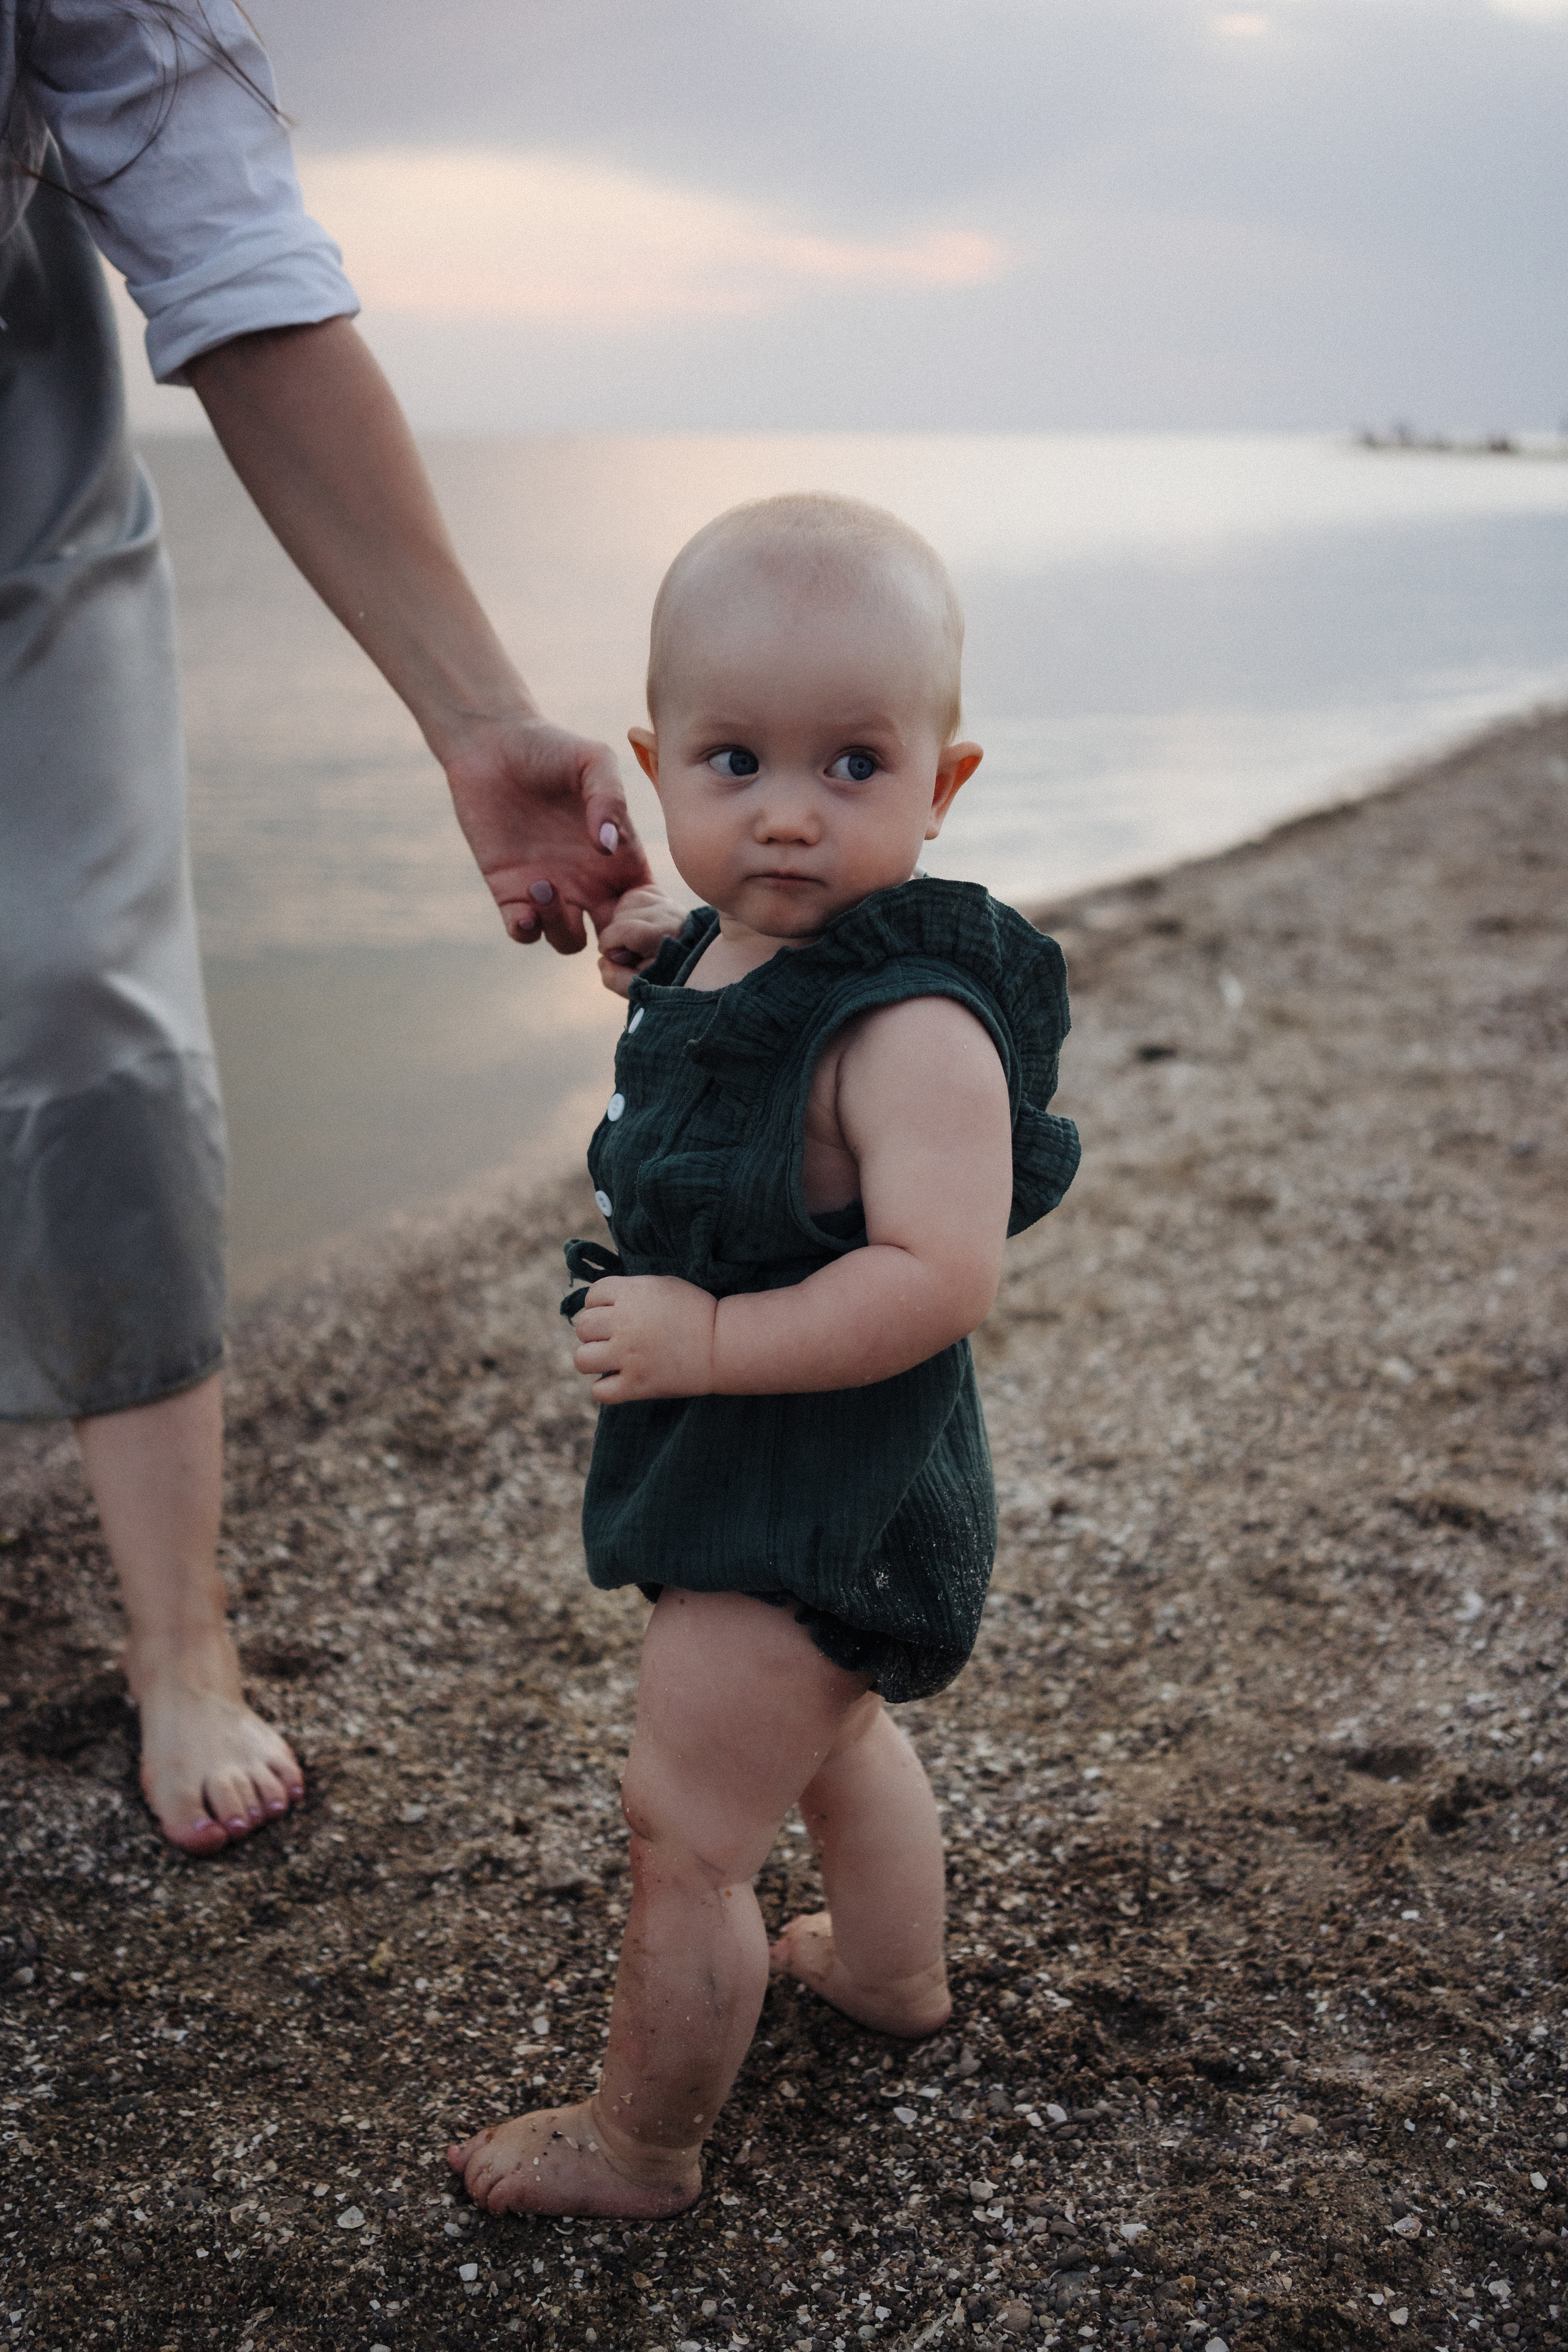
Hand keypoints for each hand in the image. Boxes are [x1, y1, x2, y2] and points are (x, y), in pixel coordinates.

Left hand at [444, 713, 653, 953]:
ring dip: (560, 926)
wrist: (492, 744)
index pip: (645, 908)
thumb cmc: (551, 748)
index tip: (632, 912)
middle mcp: (589, 881)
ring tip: (541, 883)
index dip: (646, 923)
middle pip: (614, 938)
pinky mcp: (510, 891)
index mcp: (619, 857)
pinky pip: (524, 932)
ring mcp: (551, 889)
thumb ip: (610, 798)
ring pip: (568, 940)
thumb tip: (608, 846)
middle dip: (615, 948)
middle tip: (601, 931)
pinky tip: (522, 908)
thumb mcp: (594, 761)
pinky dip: (526, 931)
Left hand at [571, 1274, 717, 1400]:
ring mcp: (629, 1356)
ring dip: (593, 1359)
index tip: (615, 1314)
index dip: (599, 1305)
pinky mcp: (637, 1385)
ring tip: (611, 1360)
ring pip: (582, 1359)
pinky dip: (605, 1389)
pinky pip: (599, 1392)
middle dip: (595, 1332)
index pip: (592, 1295)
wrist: (723, 1345)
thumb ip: (629, 1291)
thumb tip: (597, 1304)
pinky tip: (619, 1381)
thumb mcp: (662, 1286)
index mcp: (632, 1294)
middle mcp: (625, 1323)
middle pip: (583, 1326)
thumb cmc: (695, 1312)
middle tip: (614, 1338)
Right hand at [594, 884, 689, 996]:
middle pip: (620, 917)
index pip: (620, 930)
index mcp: (662, 935)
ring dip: (622, 922)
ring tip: (635, 940)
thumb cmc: (665, 979)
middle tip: (629, 952)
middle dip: (616, 936)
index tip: (614, 958)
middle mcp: (668, 913)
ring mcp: (668, 902)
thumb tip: (603, 960)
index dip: (607, 945)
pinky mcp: (664, 895)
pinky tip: (638, 925)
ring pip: (626, 903)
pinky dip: (629, 910)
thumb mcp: (641, 988)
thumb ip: (616, 979)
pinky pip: (634, 895)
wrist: (693, 966)